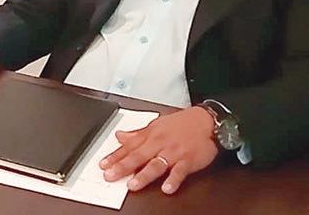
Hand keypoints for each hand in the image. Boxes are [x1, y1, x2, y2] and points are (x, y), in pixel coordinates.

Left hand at [99, 106, 218, 193]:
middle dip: (123, 167)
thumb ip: (137, 134)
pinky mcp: (189, 159)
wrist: (206, 121)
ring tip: (133, 185)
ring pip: (157, 164)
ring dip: (144, 175)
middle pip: (138, 156)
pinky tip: (166, 188)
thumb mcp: (156, 125)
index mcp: (150, 135)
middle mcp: (159, 143)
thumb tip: (119, 136)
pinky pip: (180, 171)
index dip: (115, 156)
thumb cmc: (180, 124)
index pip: (129, 147)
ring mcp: (174, 152)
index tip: (103, 165)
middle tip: (111, 175)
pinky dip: (174, 179)